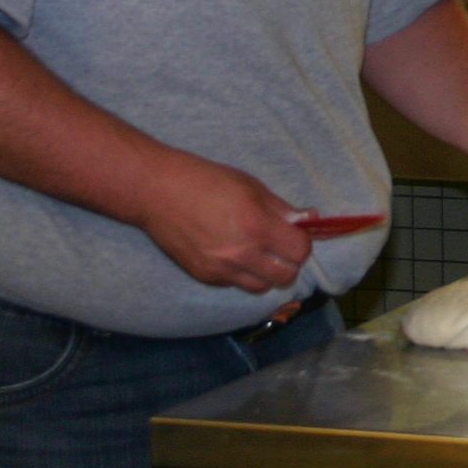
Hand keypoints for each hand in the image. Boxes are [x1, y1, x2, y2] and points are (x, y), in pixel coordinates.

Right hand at [135, 155, 312, 294]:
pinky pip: (235, 284)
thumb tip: (309, 219)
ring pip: (261, 287)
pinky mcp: (204, 277)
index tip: (294, 233)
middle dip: (289, 262)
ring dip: (266, 273)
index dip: (301, 242)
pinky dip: (241, 274)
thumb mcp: (249, 185)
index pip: (300, 251)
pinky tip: (232, 254)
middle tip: (279, 246)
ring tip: (257, 253)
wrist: (157, 192)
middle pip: (286, 277)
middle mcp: (242, 254)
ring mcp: (221, 269)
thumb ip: (280, 207)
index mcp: (257, 226)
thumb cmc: (205, 180)